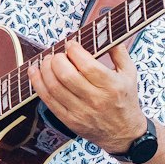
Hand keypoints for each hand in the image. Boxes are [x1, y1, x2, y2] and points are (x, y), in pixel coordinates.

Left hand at [28, 39, 149, 155]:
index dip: (73, 50)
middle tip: (57, 53)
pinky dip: (38, 84)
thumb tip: (104, 30)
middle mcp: (95, 100)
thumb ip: (118, 51)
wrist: (124, 134)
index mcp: (110, 86)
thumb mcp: (130, 73)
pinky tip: (34, 73)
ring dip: (45, 69)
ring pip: (54, 87)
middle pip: (66, 75)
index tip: (70, 44)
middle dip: (56, 59)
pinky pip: (49, 101)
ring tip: (45, 60)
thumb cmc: (126, 100)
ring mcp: (81, 112)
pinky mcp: (70, 121)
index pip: (86, 64)